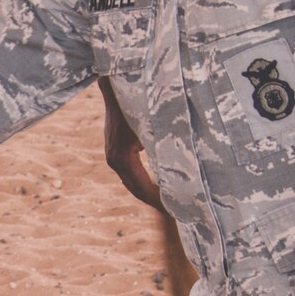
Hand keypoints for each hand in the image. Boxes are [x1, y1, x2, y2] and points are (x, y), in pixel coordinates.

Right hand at [100, 80, 161, 209]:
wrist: (117, 84)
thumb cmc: (140, 102)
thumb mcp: (156, 126)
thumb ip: (165, 149)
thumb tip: (181, 173)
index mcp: (123, 158)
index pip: (141, 187)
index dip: (158, 200)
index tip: (173, 210)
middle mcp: (114, 159)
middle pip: (134, 188)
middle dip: (153, 200)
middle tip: (173, 212)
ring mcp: (112, 153)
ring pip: (130, 181)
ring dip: (146, 191)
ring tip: (165, 202)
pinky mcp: (115, 147)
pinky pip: (129, 171)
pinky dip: (141, 180)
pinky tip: (155, 184)